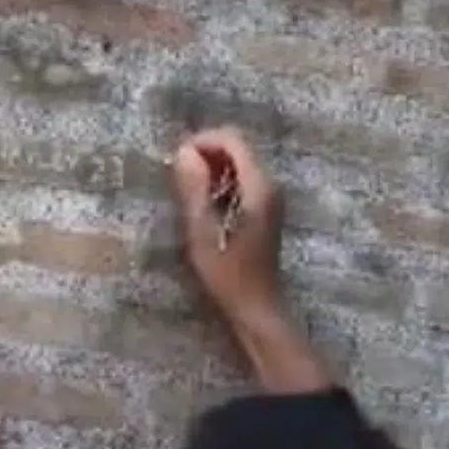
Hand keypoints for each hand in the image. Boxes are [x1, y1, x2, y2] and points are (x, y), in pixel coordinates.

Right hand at [171, 126, 281, 318]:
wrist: (257, 309)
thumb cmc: (228, 276)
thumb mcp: (203, 233)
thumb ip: (194, 189)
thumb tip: (183, 152)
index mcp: (259, 188)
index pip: (232, 139)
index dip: (202, 141)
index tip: (177, 159)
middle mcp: (270, 187)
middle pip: (237, 148)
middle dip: (206, 153)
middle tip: (178, 176)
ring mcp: (271, 199)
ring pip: (239, 165)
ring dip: (212, 169)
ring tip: (187, 191)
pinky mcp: (265, 211)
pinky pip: (243, 182)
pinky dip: (221, 184)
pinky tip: (204, 205)